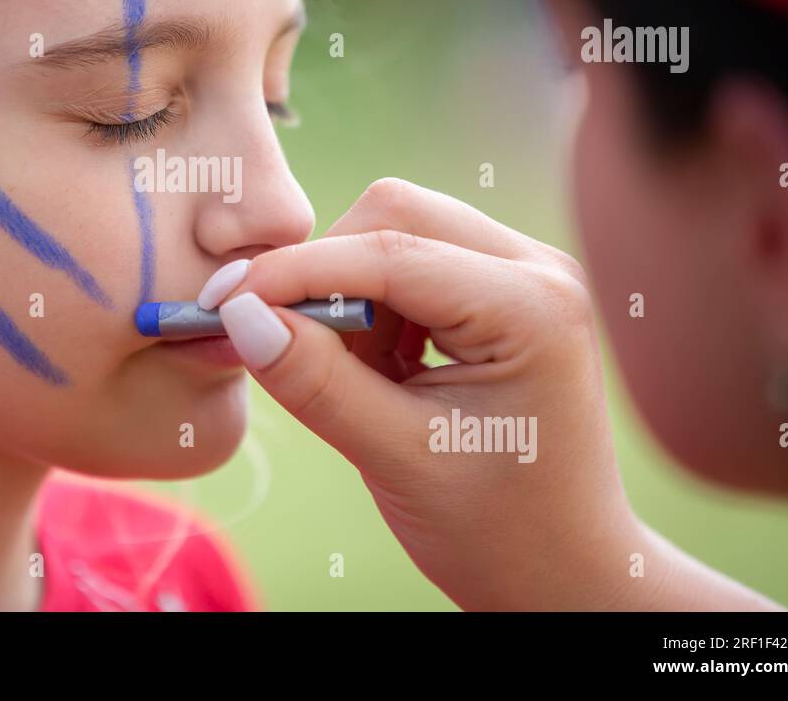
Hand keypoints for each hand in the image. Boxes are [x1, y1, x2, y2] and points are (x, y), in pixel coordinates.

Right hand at [206, 178, 777, 609]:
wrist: (565, 572)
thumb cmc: (497, 531)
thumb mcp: (396, 459)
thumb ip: (316, 382)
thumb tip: (240, 313)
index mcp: (532, 308)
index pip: (390, 251)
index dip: (295, 271)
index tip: (222, 300)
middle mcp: (539, 269)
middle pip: (395, 214)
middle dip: (327, 273)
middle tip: (292, 347)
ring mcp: (526, 273)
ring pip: (398, 232)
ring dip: (352, 294)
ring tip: (363, 382)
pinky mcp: (503, 289)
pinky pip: (413, 261)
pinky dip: (375, 307)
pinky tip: (385, 373)